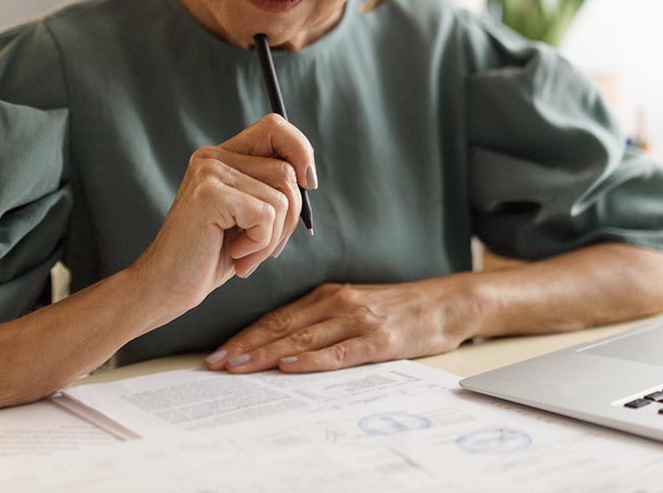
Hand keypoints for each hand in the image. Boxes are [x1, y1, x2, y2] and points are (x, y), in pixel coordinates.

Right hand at [129, 114, 314, 323]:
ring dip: (272, 237)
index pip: (275, 127)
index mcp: (222, 156)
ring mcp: (210, 173)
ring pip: (282, 196)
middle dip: (289, 218)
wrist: (164, 288)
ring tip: (244, 254)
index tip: (308, 185)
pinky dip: (260, 244)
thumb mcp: (248, 216)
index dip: (300, 150)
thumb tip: (308, 177)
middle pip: (287, 170)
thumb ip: (272, 189)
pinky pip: (267, 215)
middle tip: (261, 247)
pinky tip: (235, 255)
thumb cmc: (209, 256)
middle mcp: (213, 156)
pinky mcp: (210, 195)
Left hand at [204, 276, 480, 372]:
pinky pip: (341, 352)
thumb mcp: (355, 304)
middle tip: (214, 364)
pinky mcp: (380, 340)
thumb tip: (283, 346)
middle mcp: (337, 303)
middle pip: (282, 327)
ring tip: (239, 367)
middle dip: (244, 347)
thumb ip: (323, 319)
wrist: (448, 303)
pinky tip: (291, 367)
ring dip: (267, 354)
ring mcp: (358, 320)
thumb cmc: (399, 309)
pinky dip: (313, 360)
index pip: (277, 317)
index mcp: (328, 295)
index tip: (217, 353)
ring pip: (303, 339)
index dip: (245, 335)